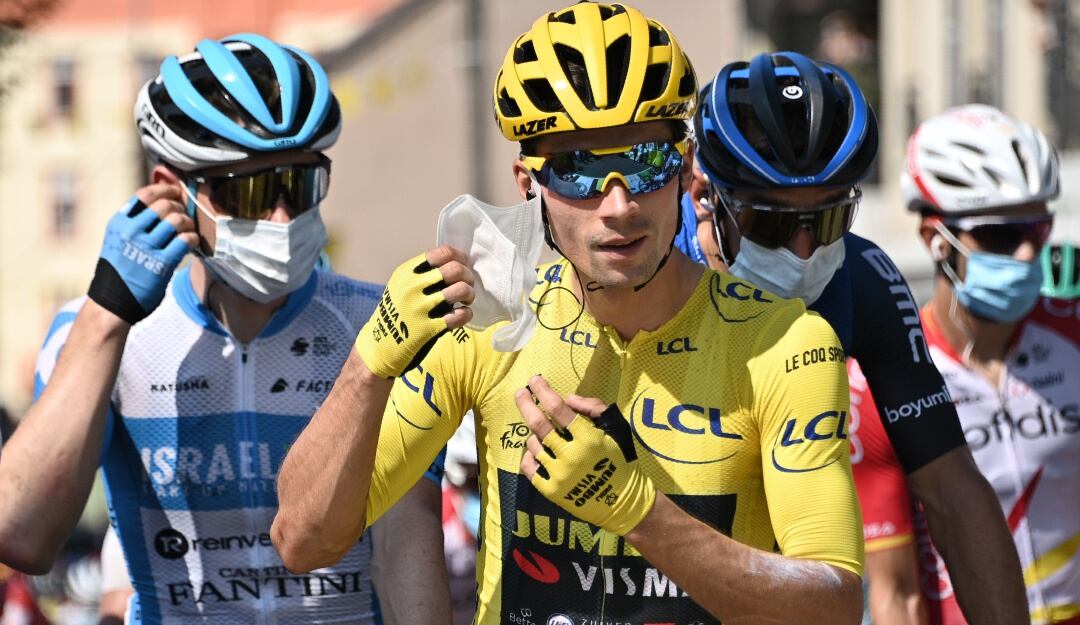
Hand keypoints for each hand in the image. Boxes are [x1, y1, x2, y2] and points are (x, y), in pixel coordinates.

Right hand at [87, 184, 196, 324]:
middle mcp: (131, 232)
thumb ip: (134, 222)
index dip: (165, 189)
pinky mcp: (161, 263)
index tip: (175, 191)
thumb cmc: (119, 270)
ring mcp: (146, 247)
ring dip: (188, 222)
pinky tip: (191, 242)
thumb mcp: (118, 240)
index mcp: (119, 223)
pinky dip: (192, 238)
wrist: (112, 303)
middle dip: (179, 206)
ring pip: (177, 220)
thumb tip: (162, 201)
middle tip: (183, 214)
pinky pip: (185, 240)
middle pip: (165, 205)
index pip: (145, 195)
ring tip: (188, 229)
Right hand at [354, 245, 474, 377]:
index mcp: (407, 273)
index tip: (462, 266)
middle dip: (468, 276)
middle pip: (454, 269)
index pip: (442, 253)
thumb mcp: (401, 286)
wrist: (379, 346)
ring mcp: (419, 309)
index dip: (459, 258)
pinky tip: (461, 315)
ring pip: (460, 290)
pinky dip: (466, 314)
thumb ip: (423, 273)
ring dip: (469, 294)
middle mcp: (412, 288)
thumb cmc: (397, 313)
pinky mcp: (428, 329)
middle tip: (467, 285)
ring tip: (465, 300)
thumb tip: (457, 262)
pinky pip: (460, 315)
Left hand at [517, 375, 655, 535]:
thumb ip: (593, 408)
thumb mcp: (616, 428)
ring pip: (533, 445)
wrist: (622, 502)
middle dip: (525, 404)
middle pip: (538, 424)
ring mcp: (558, 474)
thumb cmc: (620, 460)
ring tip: (542, 433)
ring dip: (534, 434)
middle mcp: (570, 455)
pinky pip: (529, 467)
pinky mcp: (550, 491)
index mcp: (588, 438)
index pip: (558, 408)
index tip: (534, 380)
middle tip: (520, 393)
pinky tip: (535, 451)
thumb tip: (567, 397)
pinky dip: (529, 455)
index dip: (543, 391)